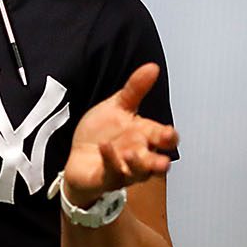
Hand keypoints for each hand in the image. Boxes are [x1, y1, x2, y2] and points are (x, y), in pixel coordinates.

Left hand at [62, 63, 177, 202]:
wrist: (77, 156)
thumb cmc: (102, 133)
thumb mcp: (117, 107)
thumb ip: (135, 89)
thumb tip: (152, 67)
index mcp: (144, 136)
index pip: (163, 138)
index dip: (169, 137)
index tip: (169, 133)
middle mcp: (138, 156)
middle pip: (155, 162)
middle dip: (159, 162)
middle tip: (164, 161)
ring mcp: (123, 170)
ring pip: (137, 173)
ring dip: (136, 165)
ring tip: (132, 154)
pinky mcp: (105, 179)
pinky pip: (110, 173)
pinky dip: (109, 160)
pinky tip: (105, 147)